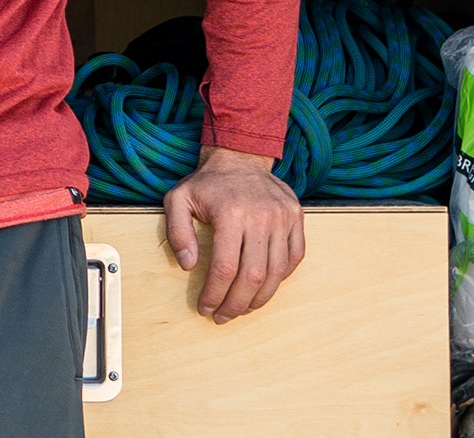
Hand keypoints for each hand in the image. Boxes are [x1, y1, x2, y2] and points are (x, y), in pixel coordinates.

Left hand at [163, 145, 304, 323]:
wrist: (240, 157)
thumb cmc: (207, 184)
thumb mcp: (178, 199)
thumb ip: (177, 232)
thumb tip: (188, 266)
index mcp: (230, 213)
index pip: (224, 267)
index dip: (215, 294)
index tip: (205, 308)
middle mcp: (261, 215)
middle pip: (253, 276)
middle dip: (237, 304)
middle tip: (224, 316)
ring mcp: (283, 217)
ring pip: (277, 272)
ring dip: (260, 298)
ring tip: (243, 308)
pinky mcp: (296, 217)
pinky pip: (294, 257)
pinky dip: (281, 278)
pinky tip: (264, 286)